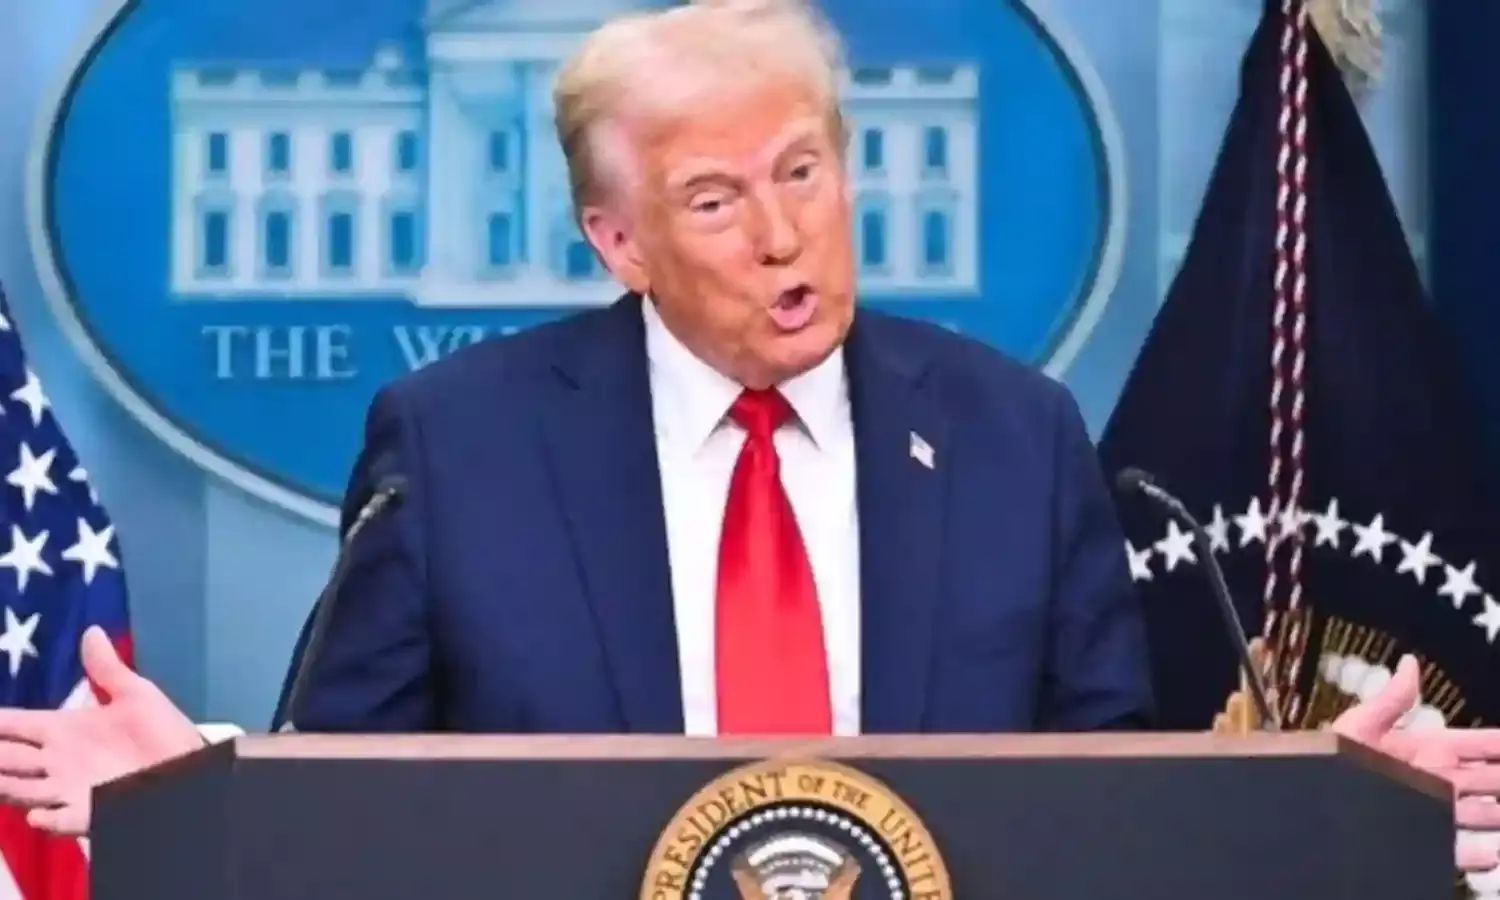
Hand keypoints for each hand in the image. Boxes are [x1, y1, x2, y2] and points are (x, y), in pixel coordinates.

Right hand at [0, 626, 203, 834]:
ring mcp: (68, 788)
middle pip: (6, 758)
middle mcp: (57, 761)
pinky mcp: (89, 812)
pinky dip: (48, 818)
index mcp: (63, 730)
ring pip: (20, 790)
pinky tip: (38, 814)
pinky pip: (60, 819)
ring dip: (4, 786)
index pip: (14, 724)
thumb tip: (91, 630)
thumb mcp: (136, 696)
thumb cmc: (163, 733)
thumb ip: (107, 669)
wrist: (192, 768)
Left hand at [1332, 654, 1499, 871]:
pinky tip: (1495, 853)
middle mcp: (1433, 780)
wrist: (1309, 796)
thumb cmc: (1328, 756)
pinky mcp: (1418, 838)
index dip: (1498, 744)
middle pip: (1486, 780)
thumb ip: (1392, 699)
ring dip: (1499, 815)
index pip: (1474, 745)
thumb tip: (1410, 663)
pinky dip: (1481, 853)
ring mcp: (1428, 811)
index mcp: (1424, 750)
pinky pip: (1456, 850)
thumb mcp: (1362, 724)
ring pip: (1480, 814)